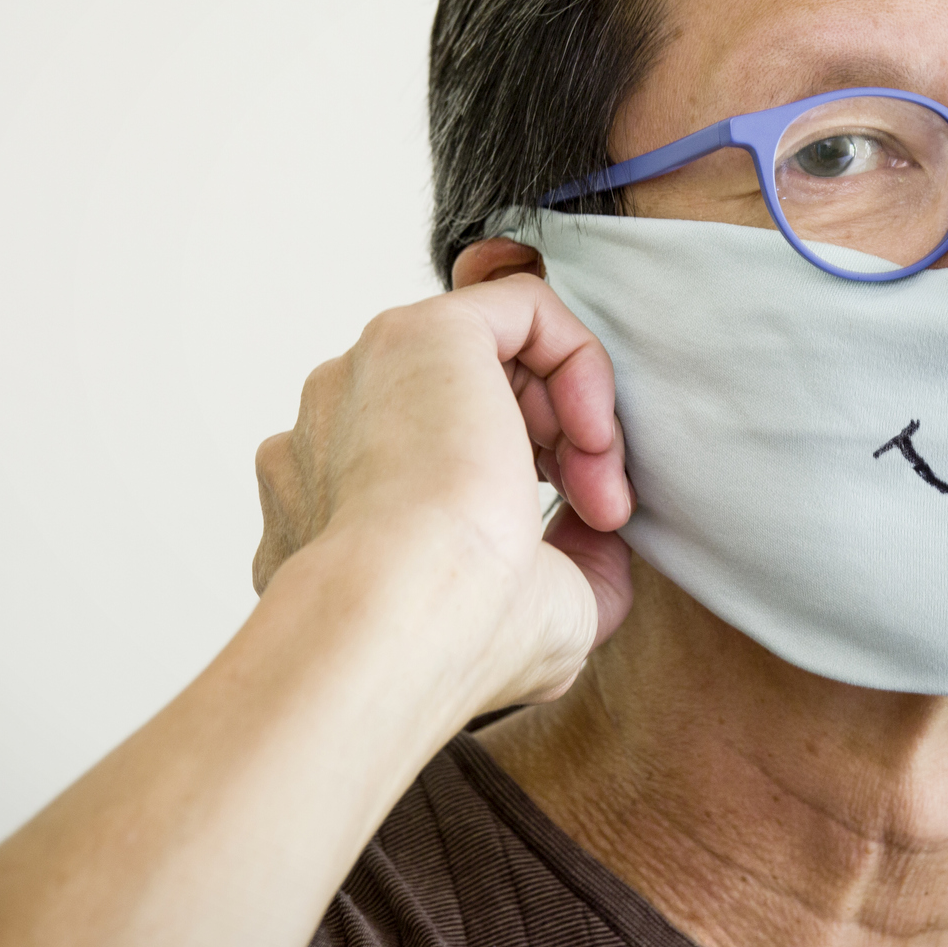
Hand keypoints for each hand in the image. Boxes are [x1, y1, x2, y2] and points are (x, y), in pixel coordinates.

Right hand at [252, 271, 634, 715]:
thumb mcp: (539, 611)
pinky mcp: (418, 331)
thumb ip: (571, 562)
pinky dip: (578, 361)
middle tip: (606, 515)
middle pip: (479, 397)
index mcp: (344, 493)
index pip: (447, 446)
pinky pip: (523, 307)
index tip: (585, 532)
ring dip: (573, 418)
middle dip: (564, 449)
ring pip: (503, 355)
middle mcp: (341, 428)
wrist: (410, 617)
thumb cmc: (459, 638)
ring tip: (601, 491)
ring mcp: (368, 373)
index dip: (537, 476)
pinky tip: (593, 432)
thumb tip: (605, 530)